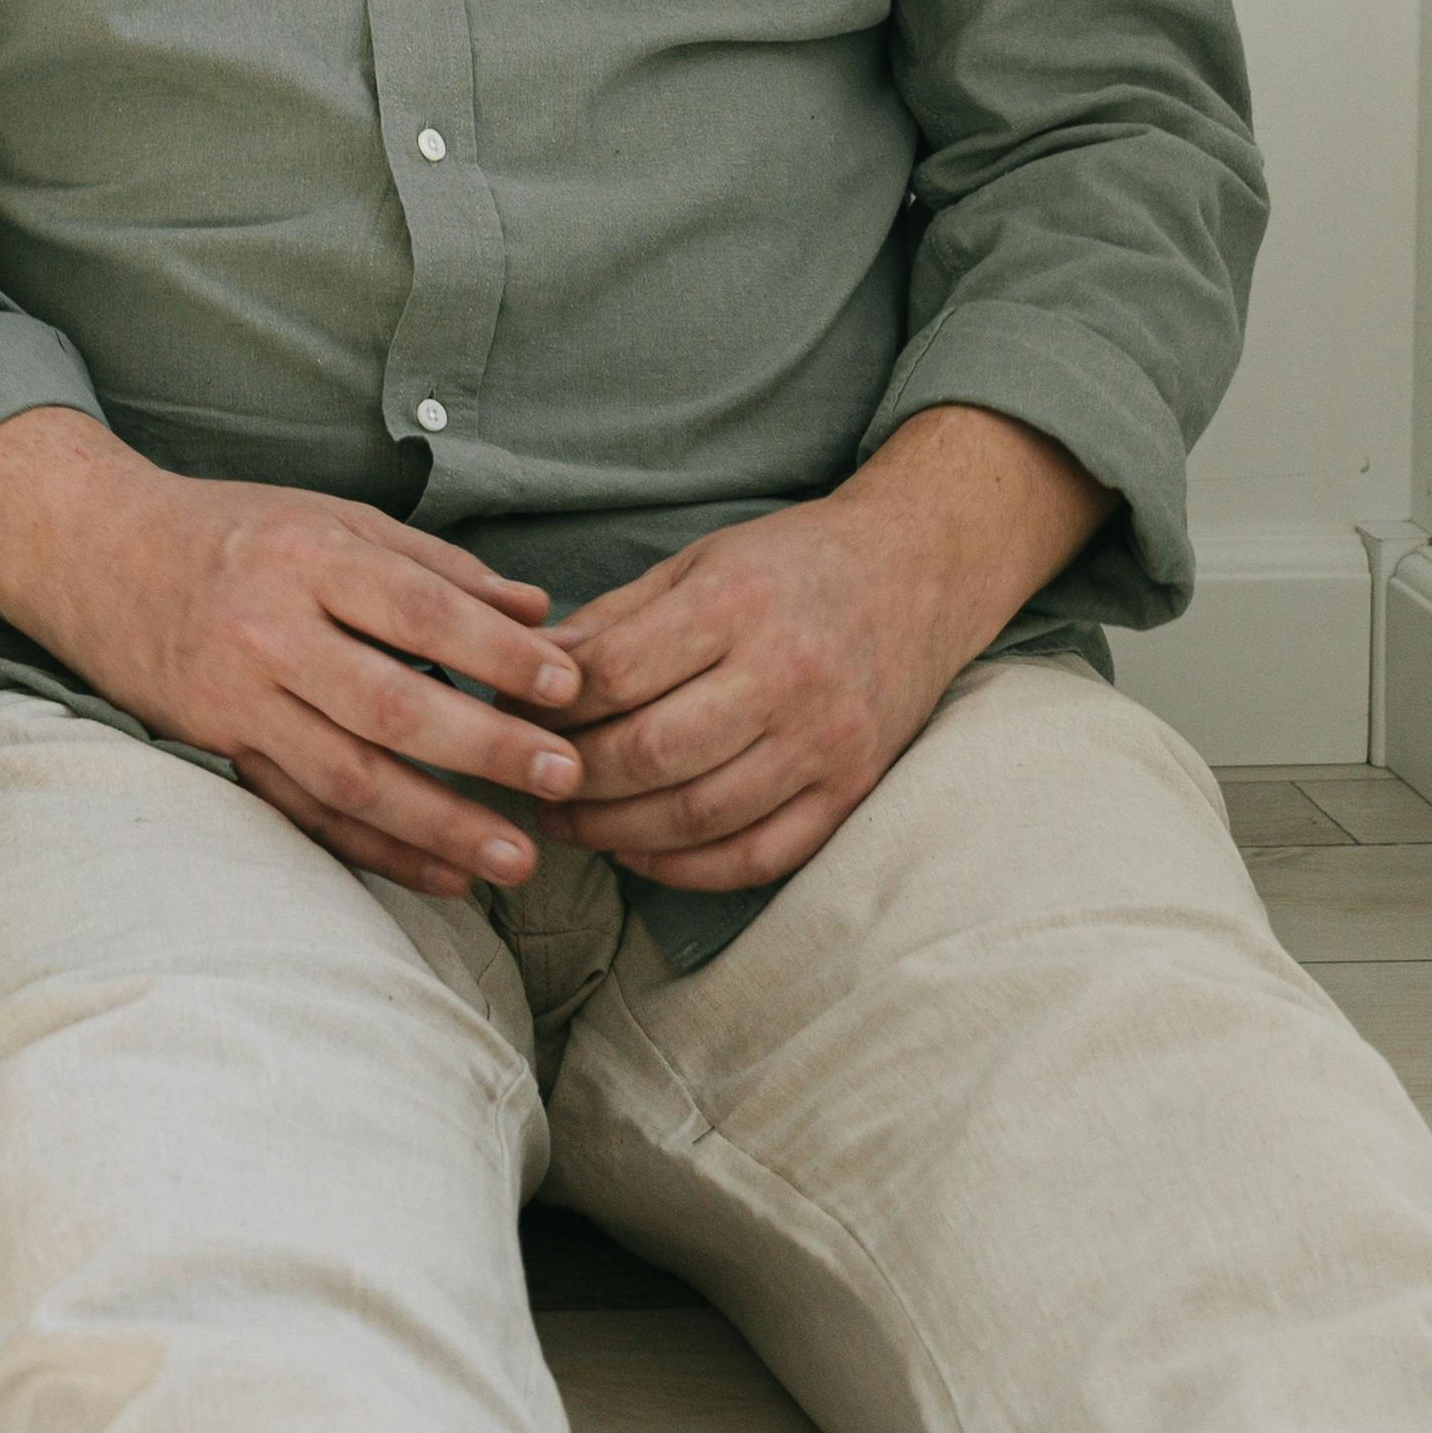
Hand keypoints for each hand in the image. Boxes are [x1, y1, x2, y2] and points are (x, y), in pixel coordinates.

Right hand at [0, 415, 586, 900]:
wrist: (96, 553)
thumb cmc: (232, 528)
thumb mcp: (330, 515)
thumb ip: (435, 565)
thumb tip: (538, 609)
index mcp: (305, 554)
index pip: (417, 609)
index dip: (496, 652)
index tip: (567, 688)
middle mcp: (268, 628)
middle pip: (390, 703)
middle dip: (485, 749)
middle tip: (565, 779)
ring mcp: (236, 698)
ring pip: (349, 776)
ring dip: (440, 824)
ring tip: (517, 857)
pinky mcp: (217, 750)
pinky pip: (304, 812)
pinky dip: (376, 850)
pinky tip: (440, 876)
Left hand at [554, 412, 1109, 890]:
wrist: (917, 573)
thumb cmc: (792, 564)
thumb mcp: (698, 562)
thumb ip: (615, 620)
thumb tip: (529, 672)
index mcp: (738, 604)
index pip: (618, 674)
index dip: (552, 706)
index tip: (514, 716)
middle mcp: (786, 676)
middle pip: (653, 752)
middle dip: (576, 778)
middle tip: (529, 782)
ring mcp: (825, 741)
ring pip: (700, 815)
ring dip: (618, 833)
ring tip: (570, 824)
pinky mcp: (851, 790)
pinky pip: (759, 855)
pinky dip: (689, 870)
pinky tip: (641, 854)